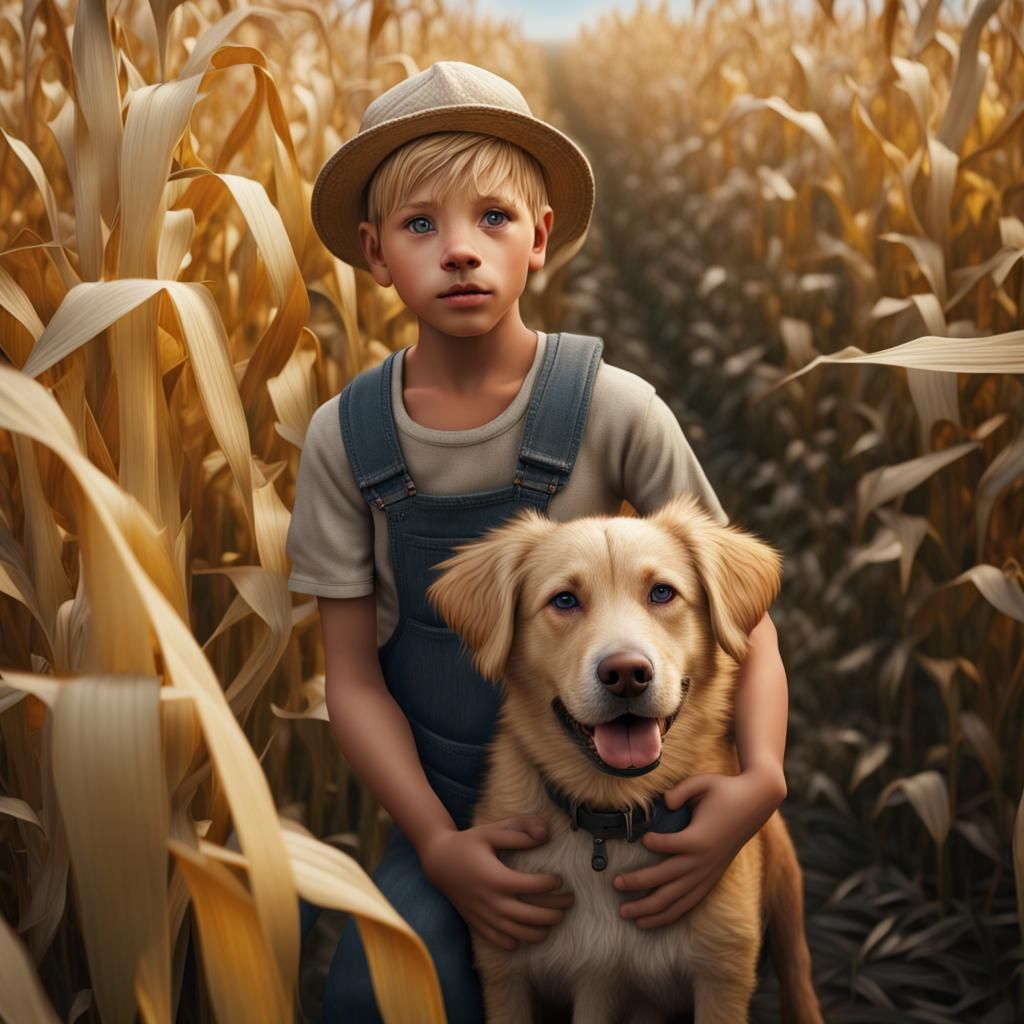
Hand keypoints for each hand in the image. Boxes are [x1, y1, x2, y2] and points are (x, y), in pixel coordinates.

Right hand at [419, 816, 573, 950]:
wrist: (438, 861)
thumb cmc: (467, 843)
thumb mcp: (491, 831)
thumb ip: (519, 832)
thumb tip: (546, 834)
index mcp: (497, 878)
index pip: (533, 886)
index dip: (551, 884)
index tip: (559, 879)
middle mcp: (492, 902)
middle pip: (532, 916)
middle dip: (555, 911)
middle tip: (568, 902)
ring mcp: (485, 916)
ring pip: (520, 934)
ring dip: (541, 930)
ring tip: (554, 920)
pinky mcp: (477, 924)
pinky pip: (501, 941)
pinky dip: (518, 941)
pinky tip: (526, 933)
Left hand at [613, 768, 785, 927]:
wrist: (755, 803)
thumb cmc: (725, 790)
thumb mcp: (702, 783)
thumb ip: (680, 791)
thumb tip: (664, 802)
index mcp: (699, 838)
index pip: (669, 846)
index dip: (653, 843)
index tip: (642, 838)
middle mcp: (702, 861)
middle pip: (665, 880)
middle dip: (637, 884)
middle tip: (614, 884)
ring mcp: (707, 873)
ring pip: (674, 900)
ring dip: (649, 909)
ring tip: (625, 913)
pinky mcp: (710, 879)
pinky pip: (687, 903)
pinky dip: (668, 914)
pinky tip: (650, 920)